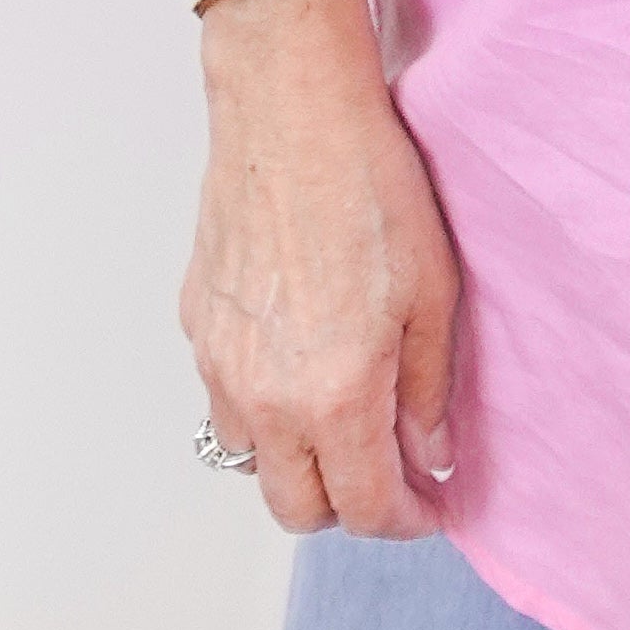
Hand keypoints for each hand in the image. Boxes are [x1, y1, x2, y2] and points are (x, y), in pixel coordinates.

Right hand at [183, 0, 463, 539]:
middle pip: (298, 509)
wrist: (292, 108)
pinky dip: (261, 407)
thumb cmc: (370, 184)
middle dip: (348, 505)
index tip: (430, 504)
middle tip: (389, 468)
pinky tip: (299, 359)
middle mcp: (265, 396)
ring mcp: (220, 364)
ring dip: (298, 460)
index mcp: (334, 395)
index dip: (406, 521)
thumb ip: (428, 390)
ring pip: (252, 461)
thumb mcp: (433, 289)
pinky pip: (224, 401)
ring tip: (342, 413)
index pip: (365, 508)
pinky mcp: (196, 324)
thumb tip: (430, 457)